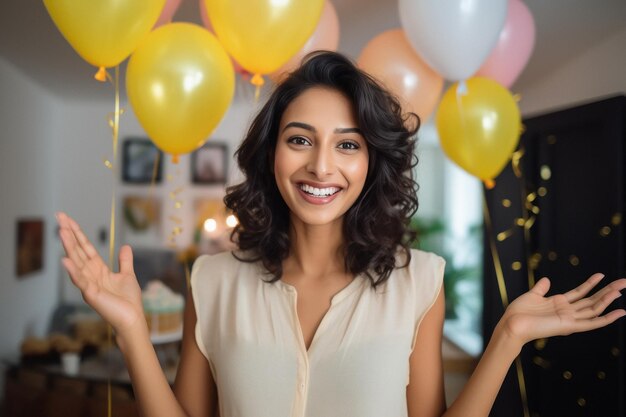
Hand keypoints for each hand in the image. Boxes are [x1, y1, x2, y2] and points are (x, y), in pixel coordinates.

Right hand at [57, 212, 144, 336]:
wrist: (132, 319)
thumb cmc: (128, 301)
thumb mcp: (127, 275)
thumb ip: (124, 261)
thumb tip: (125, 246)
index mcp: (98, 269)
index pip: (85, 247)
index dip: (77, 233)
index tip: (67, 219)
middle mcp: (90, 275)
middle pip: (77, 250)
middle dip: (69, 233)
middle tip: (59, 217)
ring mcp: (88, 285)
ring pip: (76, 262)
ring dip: (69, 246)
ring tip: (62, 231)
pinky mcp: (91, 295)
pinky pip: (80, 280)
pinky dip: (73, 270)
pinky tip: (65, 260)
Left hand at [500, 273, 625, 345]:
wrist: (512, 324)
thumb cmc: (519, 312)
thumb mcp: (532, 296)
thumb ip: (541, 289)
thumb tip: (547, 280)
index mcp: (559, 304)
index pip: (580, 292)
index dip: (591, 284)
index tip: (602, 275)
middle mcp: (567, 312)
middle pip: (592, 300)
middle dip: (607, 290)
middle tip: (624, 282)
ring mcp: (570, 319)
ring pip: (595, 308)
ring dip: (608, 299)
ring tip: (621, 289)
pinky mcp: (570, 326)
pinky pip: (592, 322)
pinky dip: (607, 318)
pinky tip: (620, 312)